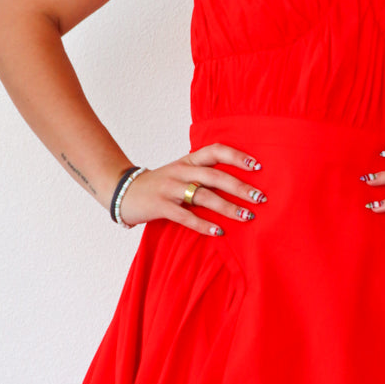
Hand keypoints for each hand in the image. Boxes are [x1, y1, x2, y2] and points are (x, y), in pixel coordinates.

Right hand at [118, 143, 264, 233]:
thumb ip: (204, 174)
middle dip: (240, 187)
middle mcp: (181, 171)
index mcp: (188, 161)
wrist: (124, 191)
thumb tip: (239, 184)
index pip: (216, 151)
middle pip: (215, 176)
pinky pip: (185, 216)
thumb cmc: (161, 185)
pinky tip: (219, 231)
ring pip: (203, 196)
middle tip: (260, 198)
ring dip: (228, 207)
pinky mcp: (161, 206)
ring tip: (247, 217)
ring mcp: (170, 188)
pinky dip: (204, 224)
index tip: (257, 166)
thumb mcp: (181, 173)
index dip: (237, 156)